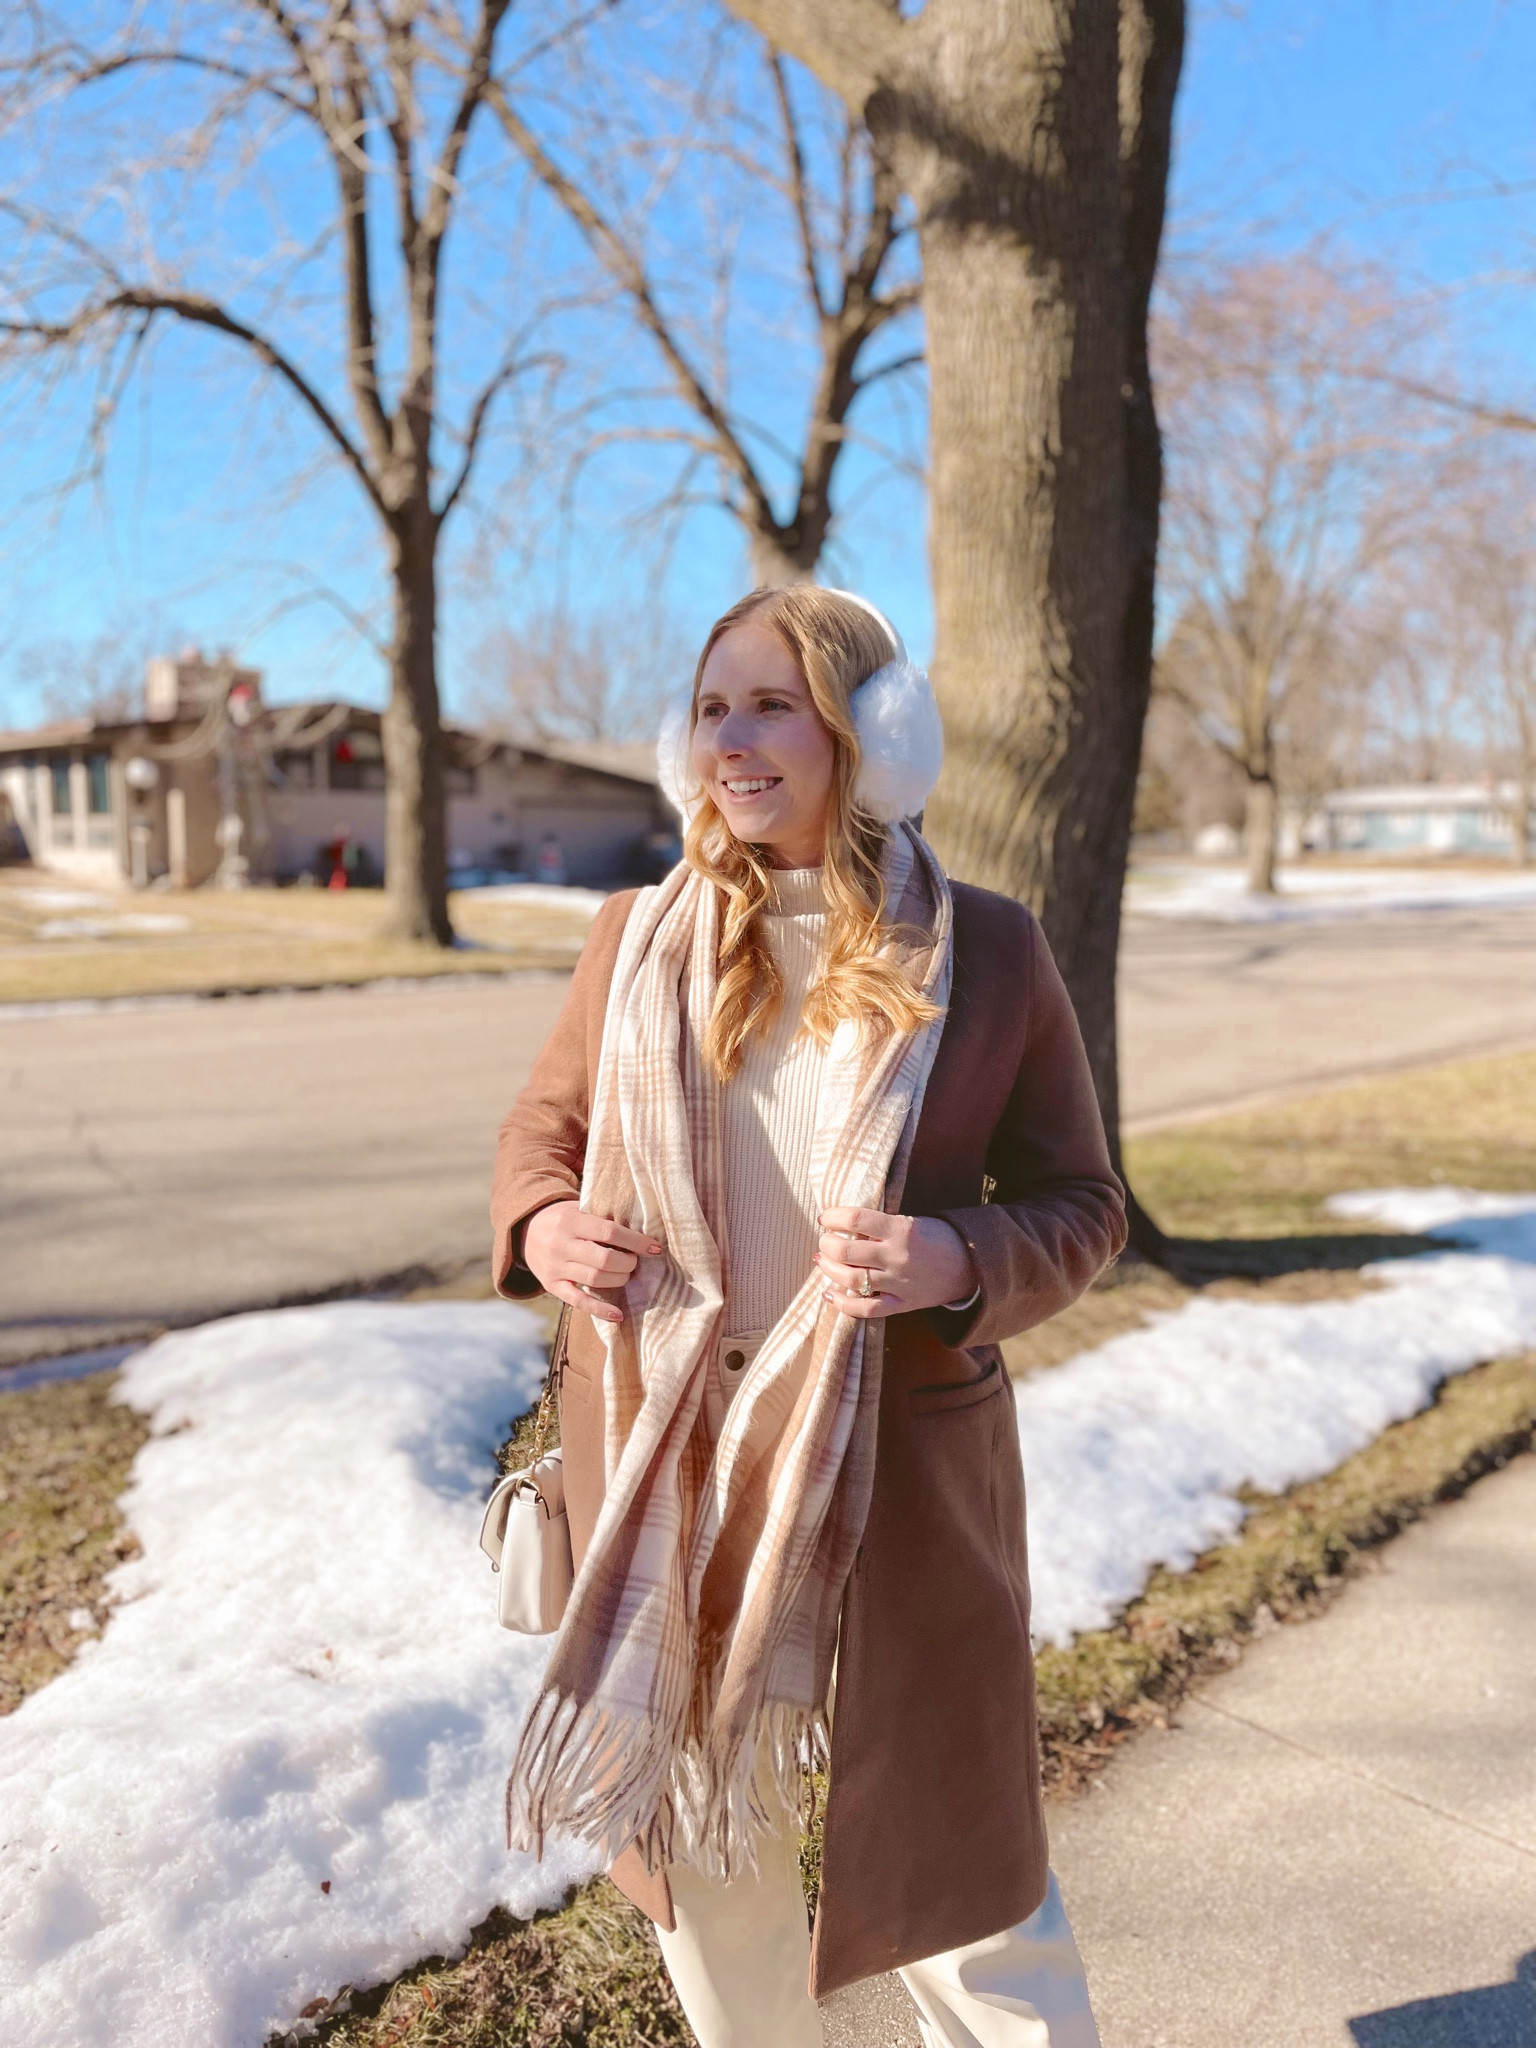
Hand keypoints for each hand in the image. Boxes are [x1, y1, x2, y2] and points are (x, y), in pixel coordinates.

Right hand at [520, 1202, 661, 1324]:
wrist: (525, 1230)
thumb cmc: (563, 1218)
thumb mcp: (578, 1209)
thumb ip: (602, 1218)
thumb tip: (642, 1230)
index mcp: (571, 1222)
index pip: (609, 1232)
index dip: (636, 1241)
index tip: (654, 1248)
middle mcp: (562, 1245)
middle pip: (604, 1259)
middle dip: (628, 1263)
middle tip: (635, 1261)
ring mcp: (556, 1268)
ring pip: (595, 1279)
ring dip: (619, 1279)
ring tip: (626, 1274)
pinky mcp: (552, 1286)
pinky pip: (578, 1301)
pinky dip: (600, 1310)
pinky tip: (618, 1315)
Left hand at [815, 1208, 977, 1321]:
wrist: (971, 1266)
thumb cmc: (938, 1238)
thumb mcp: (912, 1221)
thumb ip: (881, 1225)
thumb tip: (842, 1223)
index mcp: (901, 1230)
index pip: (856, 1219)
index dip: (834, 1216)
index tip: (825, 1216)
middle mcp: (897, 1257)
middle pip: (846, 1251)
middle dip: (827, 1243)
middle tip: (825, 1240)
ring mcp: (898, 1283)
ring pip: (851, 1279)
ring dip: (829, 1268)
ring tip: (823, 1260)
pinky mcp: (902, 1304)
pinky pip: (866, 1309)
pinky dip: (842, 1304)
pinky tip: (829, 1293)